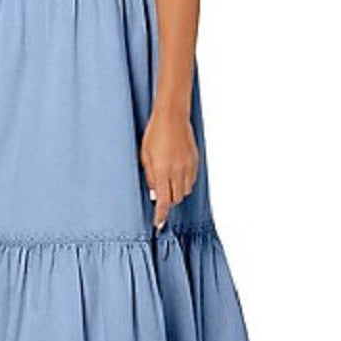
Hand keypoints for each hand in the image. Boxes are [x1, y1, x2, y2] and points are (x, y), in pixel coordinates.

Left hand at [140, 109, 198, 228]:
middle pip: (176, 199)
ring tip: (168, 180)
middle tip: (161, 193)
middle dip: (168, 200)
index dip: (161, 215)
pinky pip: (192, 180)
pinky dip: (184, 182)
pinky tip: (177, 173)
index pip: (164, 201)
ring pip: (185, 191)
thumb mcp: (145, 156)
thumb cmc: (155, 133)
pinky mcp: (195, 161)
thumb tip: (156, 194)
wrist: (172, 117)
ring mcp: (188, 166)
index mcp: (163, 171)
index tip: (159, 223)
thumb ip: (150, 177)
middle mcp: (177, 171)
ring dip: (176, 191)